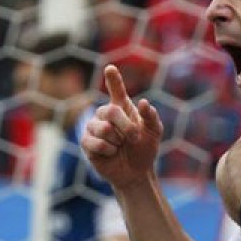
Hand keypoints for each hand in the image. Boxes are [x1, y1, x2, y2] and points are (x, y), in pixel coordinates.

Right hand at [81, 65, 163, 190]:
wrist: (137, 171)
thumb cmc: (145, 148)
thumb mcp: (154, 132)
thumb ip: (151, 117)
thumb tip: (144, 102)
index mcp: (122, 107)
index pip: (116, 89)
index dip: (113, 79)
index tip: (110, 68)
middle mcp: (105, 114)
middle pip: (111, 111)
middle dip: (126, 127)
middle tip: (134, 138)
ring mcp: (94, 127)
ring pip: (103, 128)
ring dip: (117, 141)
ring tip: (120, 146)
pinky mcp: (86, 143)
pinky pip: (95, 143)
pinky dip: (109, 150)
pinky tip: (112, 153)